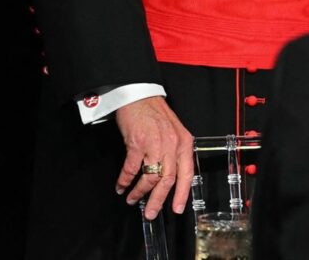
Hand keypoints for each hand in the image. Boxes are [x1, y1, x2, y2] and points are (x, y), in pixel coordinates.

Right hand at [113, 96, 194, 218]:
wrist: (139, 96)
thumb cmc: (155, 114)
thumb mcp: (174, 132)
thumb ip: (174, 152)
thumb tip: (169, 177)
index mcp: (184, 143)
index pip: (187, 173)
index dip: (183, 193)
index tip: (178, 208)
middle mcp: (172, 144)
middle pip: (168, 180)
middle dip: (159, 200)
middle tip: (151, 213)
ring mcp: (155, 144)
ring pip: (150, 177)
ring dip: (140, 192)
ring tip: (133, 199)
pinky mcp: (137, 143)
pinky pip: (131, 169)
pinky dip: (125, 180)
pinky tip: (121, 186)